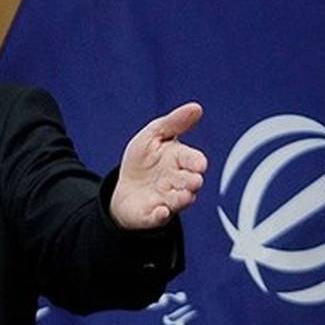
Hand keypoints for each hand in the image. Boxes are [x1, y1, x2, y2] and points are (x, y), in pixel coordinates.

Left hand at [110, 102, 207, 229]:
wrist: (125, 188)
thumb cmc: (143, 161)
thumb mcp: (153, 136)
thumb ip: (173, 123)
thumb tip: (196, 107)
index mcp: (180, 161)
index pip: (193, 160)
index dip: (196, 162)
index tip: (199, 163)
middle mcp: (178, 182)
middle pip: (190, 182)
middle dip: (192, 181)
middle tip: (193, 181)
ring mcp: (167, 199)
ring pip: (179, 201)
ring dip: (182, 198)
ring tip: (183, 196)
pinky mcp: (153, 215)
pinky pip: (159, 217)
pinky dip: (160, 215)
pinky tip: (160, 211)